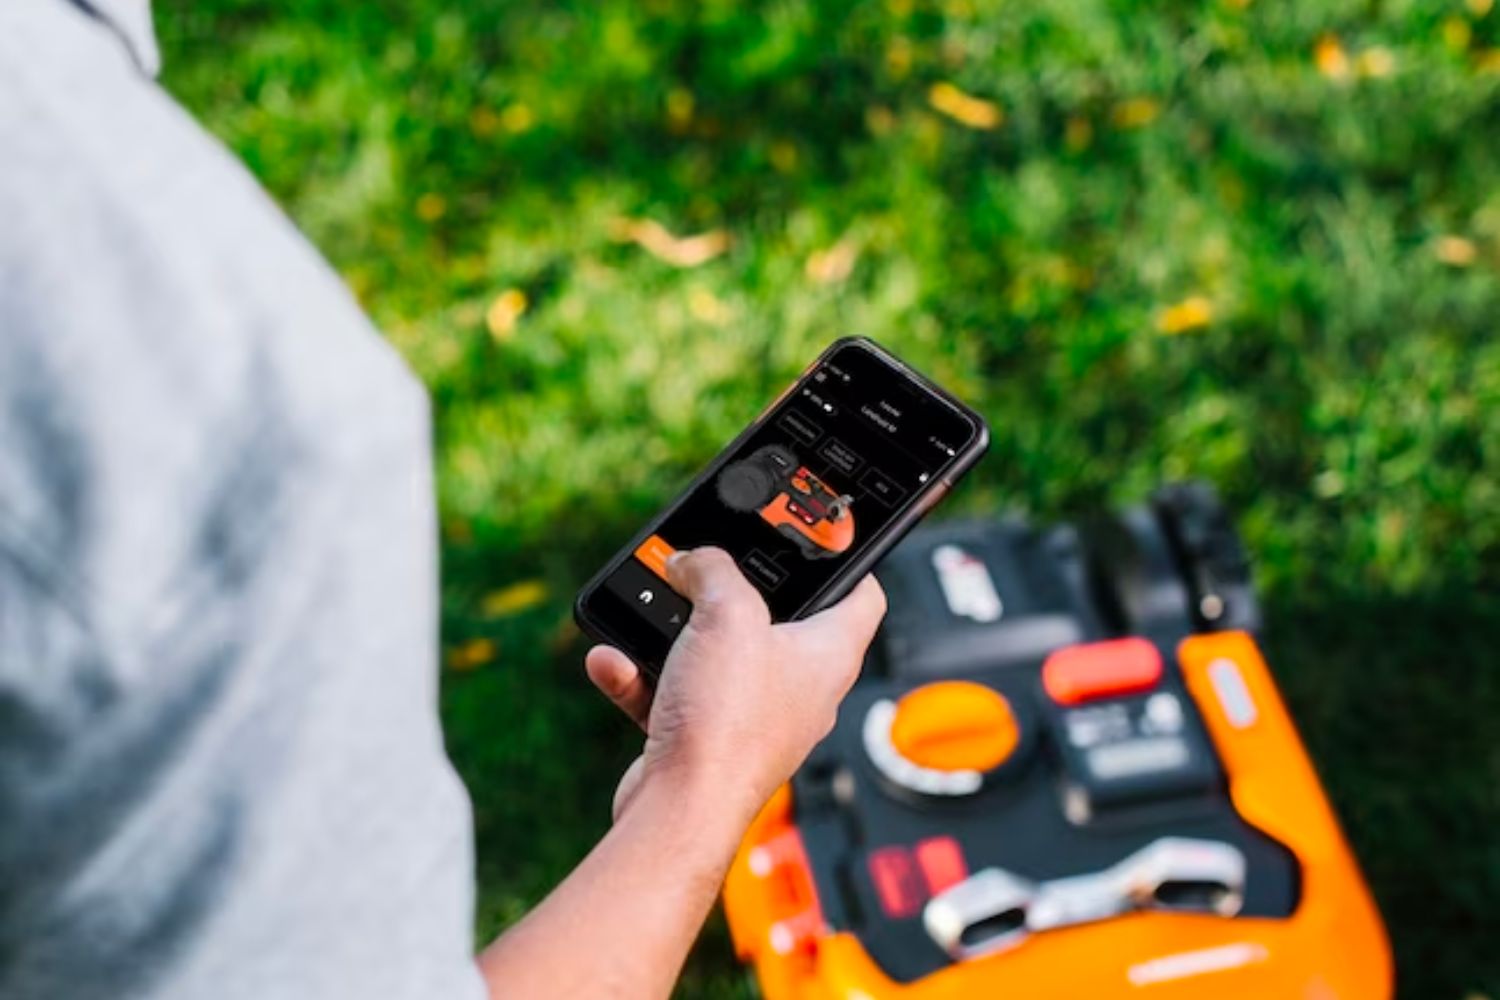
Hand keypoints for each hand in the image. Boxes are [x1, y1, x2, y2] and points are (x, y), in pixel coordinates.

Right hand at [586, 547, 885, 823]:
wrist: (679, 811)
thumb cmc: (728, 724)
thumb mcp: (727, 614)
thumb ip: (713, 570)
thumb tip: (691, 561)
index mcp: (828, 657)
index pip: (862, 597)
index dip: (848, 560)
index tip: (822, 538)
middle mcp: (798, 690)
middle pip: (775, 622)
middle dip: (730, 592)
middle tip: (703, 567)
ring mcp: (751, 719)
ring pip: (714, 657)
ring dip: (672, 634)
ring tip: (647, 610)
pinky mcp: (705, 742)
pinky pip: (672, 693)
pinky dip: (641, 676)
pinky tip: (612, 661)